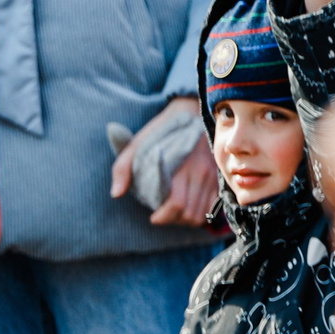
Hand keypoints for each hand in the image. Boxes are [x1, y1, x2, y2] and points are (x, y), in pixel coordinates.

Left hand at [109, 95, 217, 225]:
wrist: (192, 113)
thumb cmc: (162, 130)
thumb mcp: (136, 144)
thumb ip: (122, 168)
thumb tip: (116, 193)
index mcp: (179, 167)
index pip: (177, 204)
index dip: (164, 217)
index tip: (154, 217)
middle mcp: (199, 173)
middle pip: (190, 213)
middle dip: (173, 220)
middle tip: (162, 216)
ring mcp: (211, 176)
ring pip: (202, 212)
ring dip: (186, 219)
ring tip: (174, 213)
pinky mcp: (218, 176)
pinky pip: (213, 204)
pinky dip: (201, 211)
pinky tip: (189, 206)